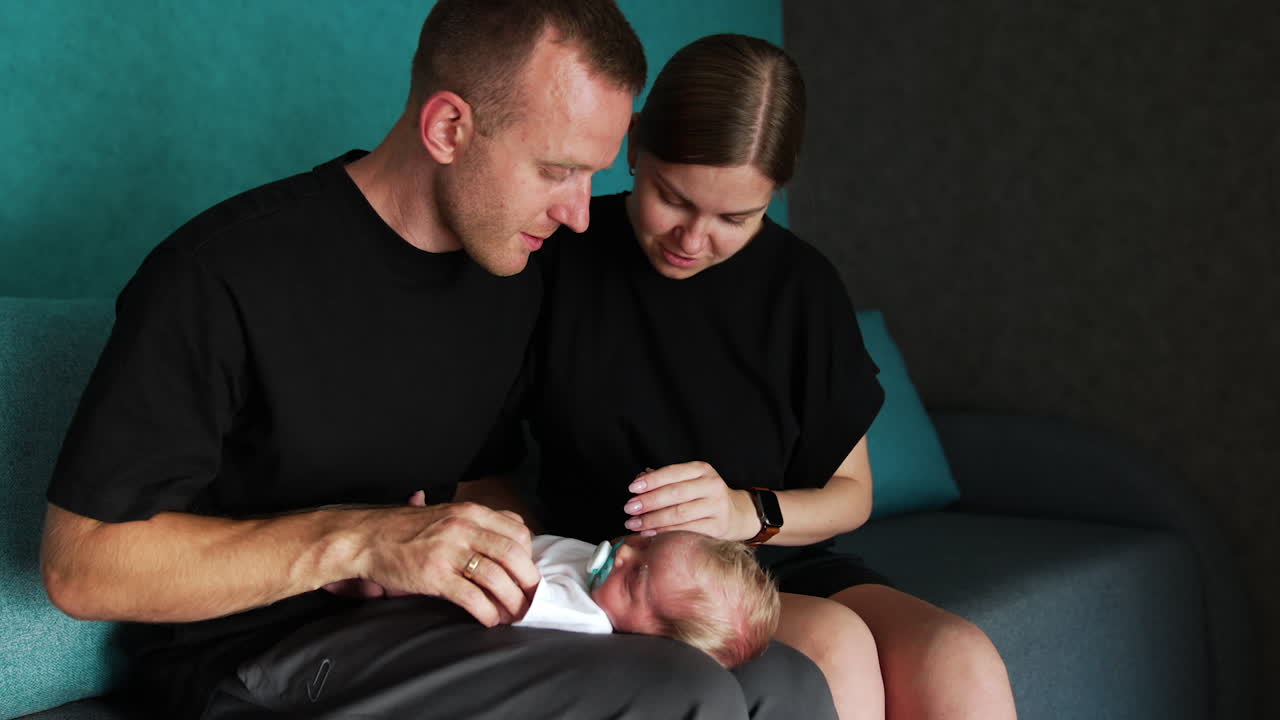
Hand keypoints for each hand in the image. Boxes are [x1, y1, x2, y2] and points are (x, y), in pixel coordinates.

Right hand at [332, 490, 538, 625]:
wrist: (367, 538)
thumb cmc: (406, 529)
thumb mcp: (447, 514)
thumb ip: (476, 524)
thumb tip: (509, 539)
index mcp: (471, 512)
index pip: (517, 531)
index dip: (528, 555)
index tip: (526, 572)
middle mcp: (464, 528)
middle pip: (513, 555)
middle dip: (527, 581)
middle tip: (530, 598)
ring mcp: (449, 551)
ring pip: (496, 577)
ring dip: (511, 601)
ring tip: (514, 614)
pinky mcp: (435, 575)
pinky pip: (471, 596)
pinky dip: (486, 611)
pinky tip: (490, 619)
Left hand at [621, 462, 758, 540]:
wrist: (736, 514)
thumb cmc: (704, 496)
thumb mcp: (689, 481)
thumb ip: (665, 480)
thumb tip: (639, 479)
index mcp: (702, 470)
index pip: (673, 472)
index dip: (651, 481)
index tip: (632, 488)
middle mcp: (712, 485)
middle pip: (674, 494)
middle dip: (648, 502)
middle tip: (629, 508)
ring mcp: (716, 506)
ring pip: (679, 514)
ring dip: (653, 519)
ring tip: (634, 523)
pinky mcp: (717, 526)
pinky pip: (686, 530)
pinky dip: (665, 532)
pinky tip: (650, 533)